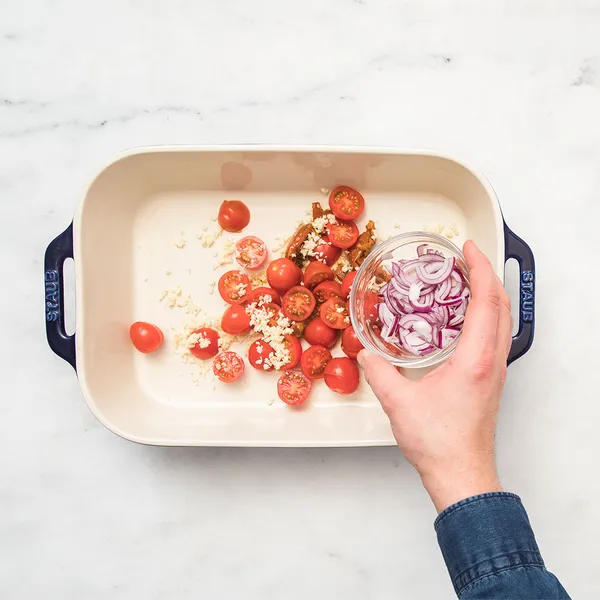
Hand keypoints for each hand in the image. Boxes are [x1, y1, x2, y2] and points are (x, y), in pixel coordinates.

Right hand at [358, 241, 512, 511]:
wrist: (460, 473)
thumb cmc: (439, 443)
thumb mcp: (398, 402)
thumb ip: (377, 371)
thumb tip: (365, 354)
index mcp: (475, 359)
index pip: (485, 301)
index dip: (479, 269)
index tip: (467, 249)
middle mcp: (492, 362)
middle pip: (500, 305)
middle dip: (486, 274)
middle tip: (466, 258)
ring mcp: (495, 371)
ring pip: (502, 320)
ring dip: (488, 294)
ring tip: (466, 281)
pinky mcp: (490, 380)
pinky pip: (495, 335)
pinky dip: (485, 315)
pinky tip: (463, 319)